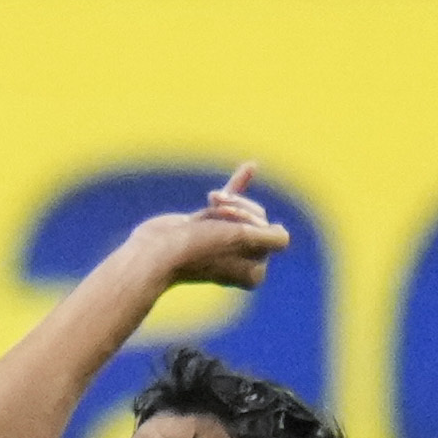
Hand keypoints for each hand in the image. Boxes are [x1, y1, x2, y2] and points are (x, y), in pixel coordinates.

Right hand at [131, 163, 290, 289]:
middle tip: (218, 213)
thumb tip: (281, 233)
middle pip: (257, 220)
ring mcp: (222, 243)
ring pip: (240, 209)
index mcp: (253, 271)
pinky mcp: (205, 227)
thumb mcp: (244, 239)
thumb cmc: (200, 248)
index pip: (271, 232)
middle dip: (239, 209)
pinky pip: (228, 202)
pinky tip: (251, 166)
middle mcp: (240, 259)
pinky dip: (239, 184)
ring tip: (210, 202)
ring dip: (229, 200)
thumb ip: (273, 238)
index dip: (252, 223)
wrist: (156, 251)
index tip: (229, 228)